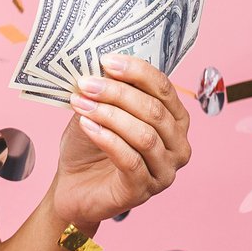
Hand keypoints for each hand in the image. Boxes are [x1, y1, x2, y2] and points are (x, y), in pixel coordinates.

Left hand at [47, 54, 192, 224]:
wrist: (73, 186)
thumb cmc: (90, 146)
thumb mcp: (99, 110)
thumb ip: (107, 91)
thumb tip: (103, 64)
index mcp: (175, 120)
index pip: (164, 88)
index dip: (137, 71)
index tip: (107, 60)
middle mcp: (178, 146)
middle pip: (154, 111)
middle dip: (118, 93)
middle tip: (87, 83)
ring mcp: (165, 171)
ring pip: (144, 135)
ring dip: (109, 115)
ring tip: (81, 104)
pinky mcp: (144, 190)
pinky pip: (131, 160)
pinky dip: (107, 139)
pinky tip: (86, 125)